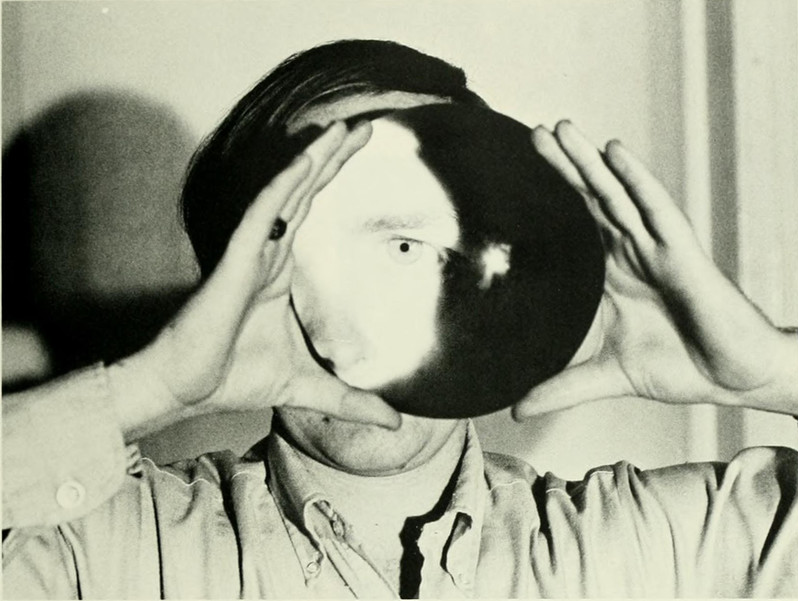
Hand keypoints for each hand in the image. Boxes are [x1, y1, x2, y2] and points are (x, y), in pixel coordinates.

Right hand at [112, 121, 400, 436]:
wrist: (186, 389)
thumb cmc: (235, 378)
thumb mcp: (309, 388)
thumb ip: (351, 400)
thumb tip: (395, 423)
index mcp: (282, 272)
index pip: (313, 214)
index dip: (334, 182)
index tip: (364, 156)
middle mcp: (267, 253)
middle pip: (304, 194)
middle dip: (332, 158)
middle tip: (365, 126)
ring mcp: (250, 254)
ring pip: (285, 195)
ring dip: (312, 160)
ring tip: (342, 129)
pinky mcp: (234, 262)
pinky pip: (260, 218)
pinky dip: (282, 188)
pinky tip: (304, 163)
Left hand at [514, 120, 797, 418]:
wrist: (733, 376)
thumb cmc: (679, 365)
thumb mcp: (607, 375)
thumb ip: (561, 386)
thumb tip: (514, 408)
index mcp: (607, 275)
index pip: (569, 231)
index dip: (543, 205)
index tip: (506, 183)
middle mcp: (628, 254)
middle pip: (587, 202)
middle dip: (560, 168)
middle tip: (528, 135)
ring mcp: (655, 248)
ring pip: (615, 195)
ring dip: (588, 162)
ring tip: (560, 130)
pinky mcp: (683, 252)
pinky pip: (656, 208)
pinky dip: (635, 179)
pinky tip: (615, 153)